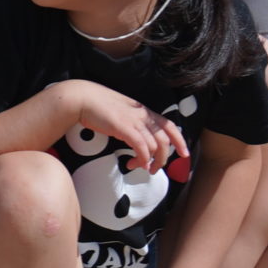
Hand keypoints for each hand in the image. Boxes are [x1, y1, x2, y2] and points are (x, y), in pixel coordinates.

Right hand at [50, 80, 185, 171]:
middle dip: (165, 158)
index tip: (184, 153)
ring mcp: (134, 121)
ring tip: (138, 167)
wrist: (82, 98)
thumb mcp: (122, 112)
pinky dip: (142, 159)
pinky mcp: (124, 128)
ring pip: (155, 146)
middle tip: (156, 169)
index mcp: (144, 111)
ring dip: (150, 162)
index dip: (180, 140)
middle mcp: (143, 115)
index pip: (170, 125)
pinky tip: (135, 164)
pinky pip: (141, 147)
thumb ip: (133, 122)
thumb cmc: (98, 106)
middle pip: (166, 140)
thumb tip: (138, 138)